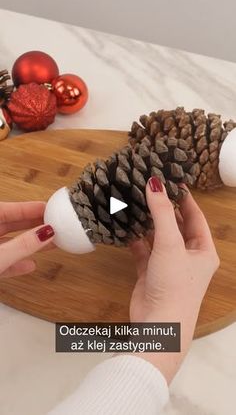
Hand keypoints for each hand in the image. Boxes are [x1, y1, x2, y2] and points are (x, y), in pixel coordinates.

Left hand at [0, 202, 54, 277]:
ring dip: (28, 244)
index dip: (28, 208)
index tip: (47, 208)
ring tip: (49, 242)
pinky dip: (16, 262)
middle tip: (52, 223)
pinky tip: (30, 265)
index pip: (7, 210)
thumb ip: (22, 245)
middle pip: (9, 225)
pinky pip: (2, 262)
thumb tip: (45, 233)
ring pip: (7, 244)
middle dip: (32, 225)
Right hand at [129, 177, 218, 382]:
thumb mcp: (170, 244)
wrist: (158, 325)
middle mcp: (188, 256)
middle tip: (149, 187)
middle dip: (164, 208)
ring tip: (136, 202)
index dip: (184, 198)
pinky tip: (126, 226)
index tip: (171, 179)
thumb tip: (154, 183)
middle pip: (176, 225)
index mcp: (203, 250)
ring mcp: (168, 265)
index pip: (195, 217)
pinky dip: (135, 239)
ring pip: (158, 237)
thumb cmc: (174, 284)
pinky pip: (143, 250)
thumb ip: (161, 212)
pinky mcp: (150, 273)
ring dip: (148, 223)